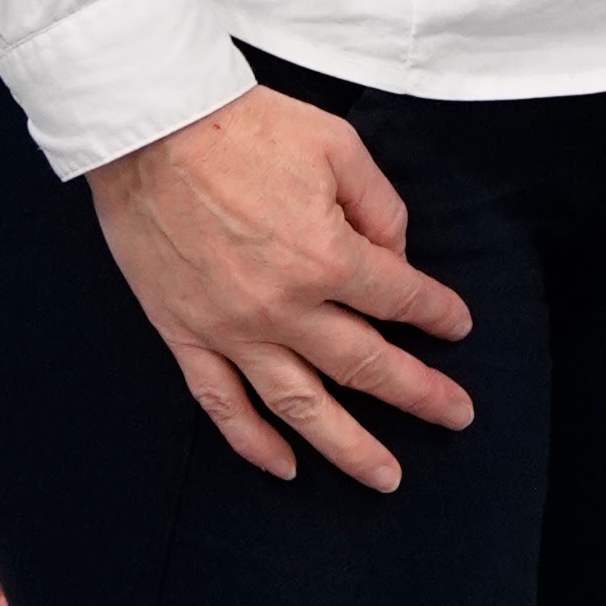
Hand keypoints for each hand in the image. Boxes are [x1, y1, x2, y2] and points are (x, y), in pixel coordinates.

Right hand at [90, 85, 476, 492]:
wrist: (148, 130)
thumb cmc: (241, 128)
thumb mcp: (336, 145)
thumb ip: (379, 207)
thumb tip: (395, 257)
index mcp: (327, 257)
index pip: (401, 298)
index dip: (437, 313)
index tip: (455, 325)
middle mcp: (285, 307)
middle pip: (366, 366)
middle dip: (420, 393)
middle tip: (456, 414)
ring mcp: (232, 330)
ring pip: (301, 406)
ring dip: (349, 446)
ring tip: (385, 477)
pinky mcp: (184, 335)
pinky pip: (222, 403)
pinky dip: (253, 442)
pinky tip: (283, 468)